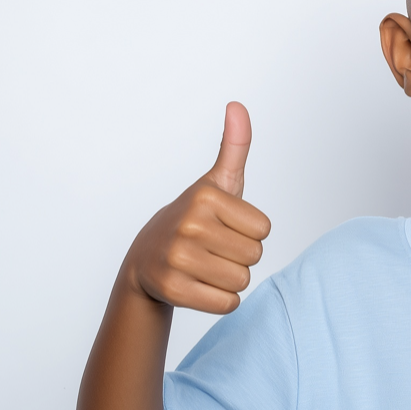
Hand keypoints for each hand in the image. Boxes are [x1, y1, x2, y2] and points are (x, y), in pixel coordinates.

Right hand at [123, 102, 270, 314]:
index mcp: (205, 197)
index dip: (248, 232)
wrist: (146, 259)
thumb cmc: (193, 220)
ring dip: (230, 279)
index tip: (223, 227)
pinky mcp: (174, 290)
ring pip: (242, 281)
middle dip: (240, 257)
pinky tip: (198, 285)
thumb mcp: (216, 183)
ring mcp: (178, 258)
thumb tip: (237, 105)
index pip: (264, 229)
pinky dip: (220, 300)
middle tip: (212, 249)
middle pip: (255, 256)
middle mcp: (189, 225)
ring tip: (204, 266)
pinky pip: (227, 303)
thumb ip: (234, 147)